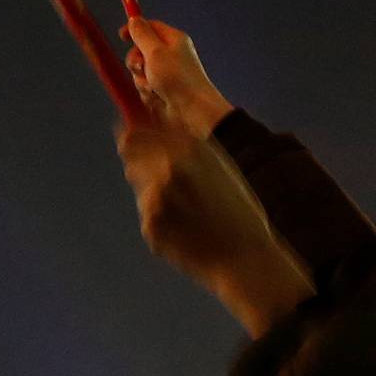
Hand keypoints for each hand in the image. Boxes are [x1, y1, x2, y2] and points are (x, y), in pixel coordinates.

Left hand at [117, 109, 311, 337]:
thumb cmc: (238, 213)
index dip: (133, 135)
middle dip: (139, 162)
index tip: (130, 141)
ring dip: (155, 199)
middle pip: (129, 153)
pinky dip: (163, 227)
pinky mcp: (151, 225)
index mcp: (188, 147)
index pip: (136, 131)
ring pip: (142, 189)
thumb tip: (155, 114)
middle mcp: (169, 166)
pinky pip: (149, 220)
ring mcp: (156, 196)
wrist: (247, 261)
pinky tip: (188, 237)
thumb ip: (186, 141)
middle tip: (162, 182)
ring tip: (190, 218)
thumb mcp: (220, 167)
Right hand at [123, 16, 234, 136]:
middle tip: (141, 68)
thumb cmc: (177, 79)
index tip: (122, 36)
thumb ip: (142, 34)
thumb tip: (134, 19)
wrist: (193, 111)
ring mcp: (167, 73)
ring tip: (154, 87)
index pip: (150, 26)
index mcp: (173, 40)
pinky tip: (157, 97)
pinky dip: (147, 92)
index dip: (135, 29)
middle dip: (136, 61)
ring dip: (142, 79)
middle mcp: (170, 55)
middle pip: (141, 50)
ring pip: (141, 71)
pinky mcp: (163, 89)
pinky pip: (145, 86)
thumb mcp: (155, 52)